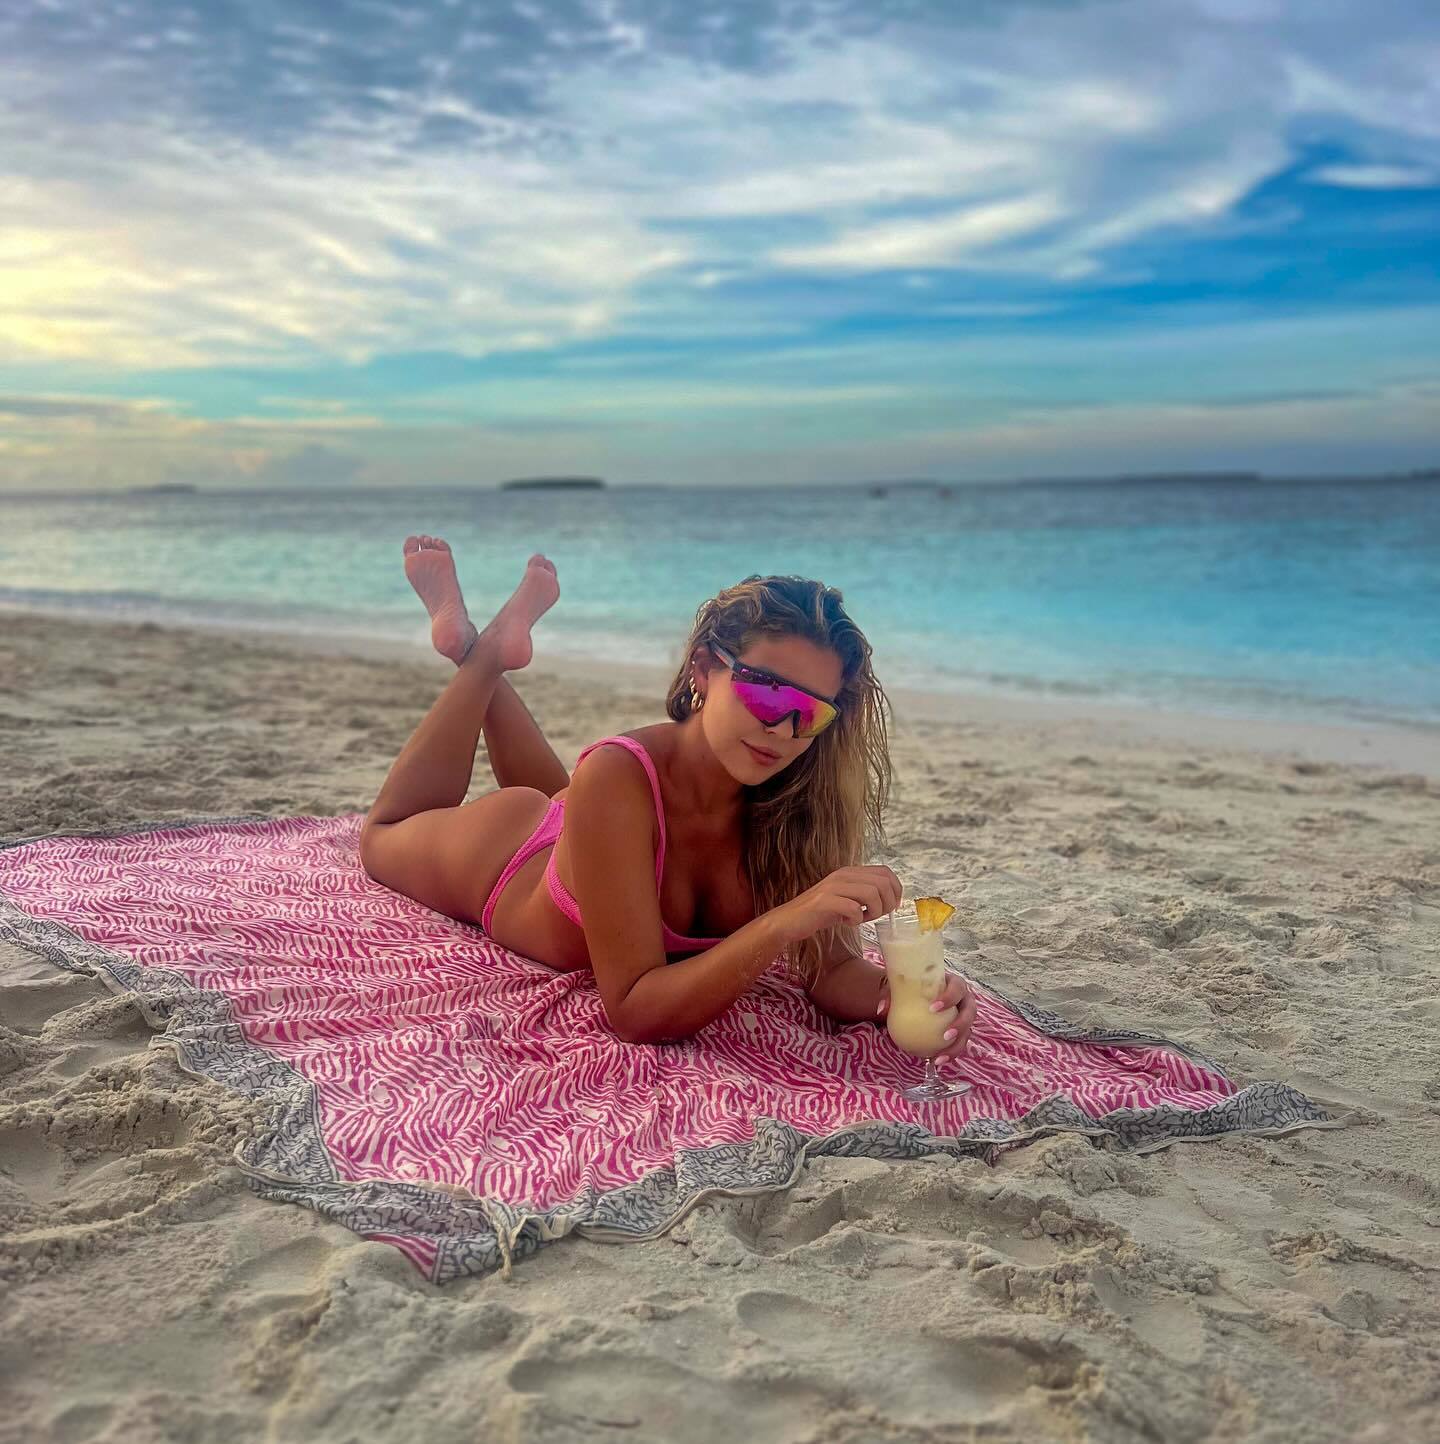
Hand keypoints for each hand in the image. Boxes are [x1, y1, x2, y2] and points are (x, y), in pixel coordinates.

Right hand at [768, 865, 901, 945]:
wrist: (789, 921)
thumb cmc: (820, 913)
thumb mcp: (846, 898)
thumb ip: (864, 894)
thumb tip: (891, 899)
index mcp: (850, 872)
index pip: (885, 872)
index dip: (896, 890)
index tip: (891, 907)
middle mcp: (843, 875)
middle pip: (883, 883)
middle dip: (888, 904)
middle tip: (876, 916)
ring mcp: (833, 887)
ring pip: (872, 893)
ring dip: (873, 912)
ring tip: (862, 919)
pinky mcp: (825, 902)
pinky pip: (854, 908)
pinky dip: (856, 920)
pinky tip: (847, 923)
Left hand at [876, 970, 977, 1062]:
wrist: (916, 995)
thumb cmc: (912, 988)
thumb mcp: (901, 987)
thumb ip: (891, 995)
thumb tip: (881, 1009)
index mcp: (953, 983)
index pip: (958, 987)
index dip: (950, 996)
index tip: (933, 1007)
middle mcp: (963, 1000)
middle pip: (970, 1011)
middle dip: (961, 1024)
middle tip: (945, 1035)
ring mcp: (963, 1016)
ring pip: (968, 1031)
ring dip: (957, 1045)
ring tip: (940, 1057)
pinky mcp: (960, 1031)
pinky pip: (959, 1043)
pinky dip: (950, 1053)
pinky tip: (936, 1061)